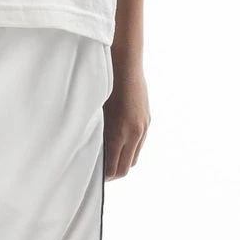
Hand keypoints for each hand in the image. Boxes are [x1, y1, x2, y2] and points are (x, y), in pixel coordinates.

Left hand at [103, 58, 149, 180]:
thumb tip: (91, 150)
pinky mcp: (147, 120)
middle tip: (101, 173)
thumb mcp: (97, 109)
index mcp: (119, 132)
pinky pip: (140, 144)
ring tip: (109, 159)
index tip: (94, 176)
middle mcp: (134, 133)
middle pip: (126, 167)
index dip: (104, 176)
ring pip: (134, 157)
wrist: (125, 63)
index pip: (114, 168)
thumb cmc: (104, 83)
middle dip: (113, 173)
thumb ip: (97, 131)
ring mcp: (143, 127)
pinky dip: (130, 149)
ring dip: (123, 161)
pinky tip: (120, 143)